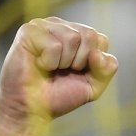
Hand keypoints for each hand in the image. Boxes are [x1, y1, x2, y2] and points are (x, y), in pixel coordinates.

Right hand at [0, 16, 117, 131]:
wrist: (31, 109)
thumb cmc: (58, 95)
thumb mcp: (93, 86)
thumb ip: (106, 69)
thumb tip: (97, 53)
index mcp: (78, 35)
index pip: (101, 40)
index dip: (93, 64)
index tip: (76, 73)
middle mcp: (62, 26)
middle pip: (89, 35)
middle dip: (80, 61)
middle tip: (61, 71)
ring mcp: (44, 25)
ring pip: (73, 38)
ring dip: (63, 62)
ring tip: (49, 68)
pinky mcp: (29, 31)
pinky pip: (54, 45)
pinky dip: (49, 62)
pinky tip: (38, 65)